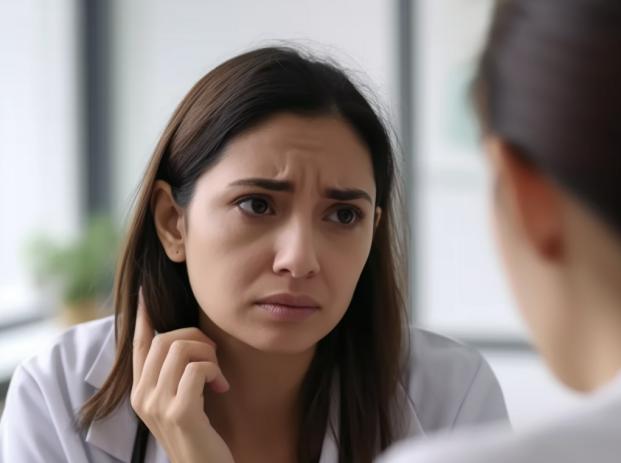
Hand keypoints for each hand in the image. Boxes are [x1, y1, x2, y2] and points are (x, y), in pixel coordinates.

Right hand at [131, 289, 234, 462]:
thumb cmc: (200, 432)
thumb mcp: (182, 399)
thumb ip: (175, 374)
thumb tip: (184, 339)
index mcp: (141, 391)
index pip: (138, 344)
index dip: (142, 316)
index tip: (144, 293)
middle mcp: (142, 396)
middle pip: (163, 338)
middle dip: (196, 337)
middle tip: (214, 356)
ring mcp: (158, 405)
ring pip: (180, 348)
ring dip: (208, 354)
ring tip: (217, 375)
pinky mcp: (179, 412)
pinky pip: (197, 368)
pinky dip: (214, 370)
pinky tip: (221, 387)